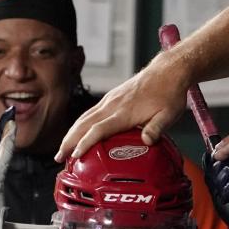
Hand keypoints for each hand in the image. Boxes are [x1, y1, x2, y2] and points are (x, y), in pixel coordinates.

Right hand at [56, 53, 189, 160]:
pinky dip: (80, 124)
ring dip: (71, 133)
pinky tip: (78, 132)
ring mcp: (110, 100)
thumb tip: (147, 141)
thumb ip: (157, 128)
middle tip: (59, 157)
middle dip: (69, 141)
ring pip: (84, 118)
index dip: (85, 143)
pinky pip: (90, 112)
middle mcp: (113, 105)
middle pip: (84, 124)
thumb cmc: (169, 93)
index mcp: (124, 112)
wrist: (168, 71)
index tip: (75, 156)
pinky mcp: (112, 98)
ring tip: (63, 149)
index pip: (98, 129)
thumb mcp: (169, 114)